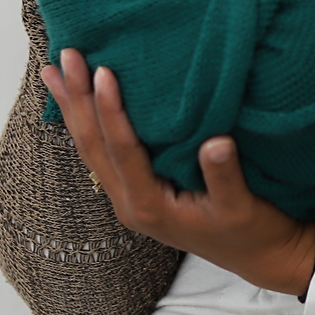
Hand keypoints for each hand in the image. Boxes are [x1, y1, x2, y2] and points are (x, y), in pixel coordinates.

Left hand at [42, 49, 314, 295]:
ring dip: (75, 108)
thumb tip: (217, 141)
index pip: (121, 149)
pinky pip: (104, 152)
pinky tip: (82, 103)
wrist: (262, 258)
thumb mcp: (241, 207)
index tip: (104, 71)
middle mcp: (130, 202)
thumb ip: (225, 176)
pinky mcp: (139, 190)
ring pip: (92, 148)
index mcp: (149, 205)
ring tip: (53, 73)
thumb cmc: (252, 232)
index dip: (110, 110)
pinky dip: (89, 122)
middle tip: (63, 56)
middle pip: (93, 145)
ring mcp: (131, 197)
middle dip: (77, 99)